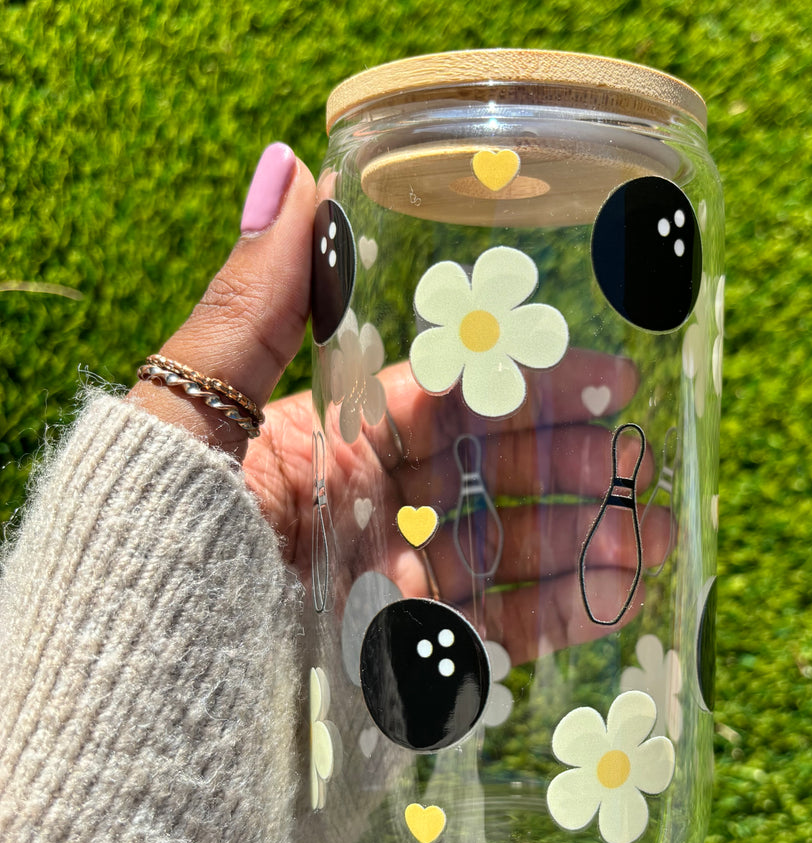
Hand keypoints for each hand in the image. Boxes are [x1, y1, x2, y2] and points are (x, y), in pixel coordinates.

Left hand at [130, 144, 669, 664]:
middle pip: (489, 480)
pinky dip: (551, 622)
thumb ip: (256, 304)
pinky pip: (483, 640)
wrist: (127, 679)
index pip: (446, 399)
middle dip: (573, 470)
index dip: (527, 385)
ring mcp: (381, 589)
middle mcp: (360, 513)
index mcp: (324, 443)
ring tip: (653, 540)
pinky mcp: (393, 664)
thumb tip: (294, 163)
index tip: (607, 372)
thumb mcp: (196, 406)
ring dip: (582, 547)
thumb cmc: (151, 534)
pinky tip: (612, 603)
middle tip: (646, 462)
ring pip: (500, 559)